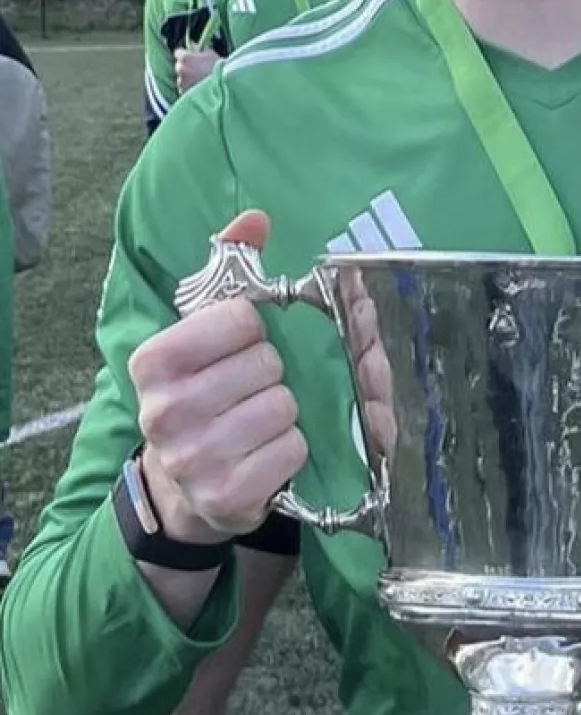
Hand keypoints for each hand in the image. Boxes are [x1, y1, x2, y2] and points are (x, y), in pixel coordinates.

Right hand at [130, 210, 306, 542]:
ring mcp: (193, 459)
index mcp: (153, 361)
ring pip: (284, 406)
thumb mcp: (203, 331)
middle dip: (274, 372)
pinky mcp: (226, 496)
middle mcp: (163, 411)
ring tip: (263, 419)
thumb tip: (256, 218)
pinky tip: (269, 452)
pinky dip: (293, 448)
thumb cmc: (202, 392)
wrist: (184, 487)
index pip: (241, 317)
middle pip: (268, 363)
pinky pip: (292, 449)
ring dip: (288, 411)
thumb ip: (229, 267)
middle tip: (256, 387)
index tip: (245, 343)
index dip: (254, 329)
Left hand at [175, 48, 221, 92]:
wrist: (224, 83)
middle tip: (196, 69)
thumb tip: (194, 47)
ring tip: (197, 80)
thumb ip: (199, 49)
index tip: (190, 56)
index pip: (177, 52)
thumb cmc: (218, 66)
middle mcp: (180, 68)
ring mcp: (181, 81)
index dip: (184, 54)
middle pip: (178, 65)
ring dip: (186, 77)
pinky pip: (183, 88)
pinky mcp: (184, 91)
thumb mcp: (210, 53)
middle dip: (185, 66)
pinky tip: (197, 87)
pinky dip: (188, 87)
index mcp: (185, 57)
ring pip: (180, 78)